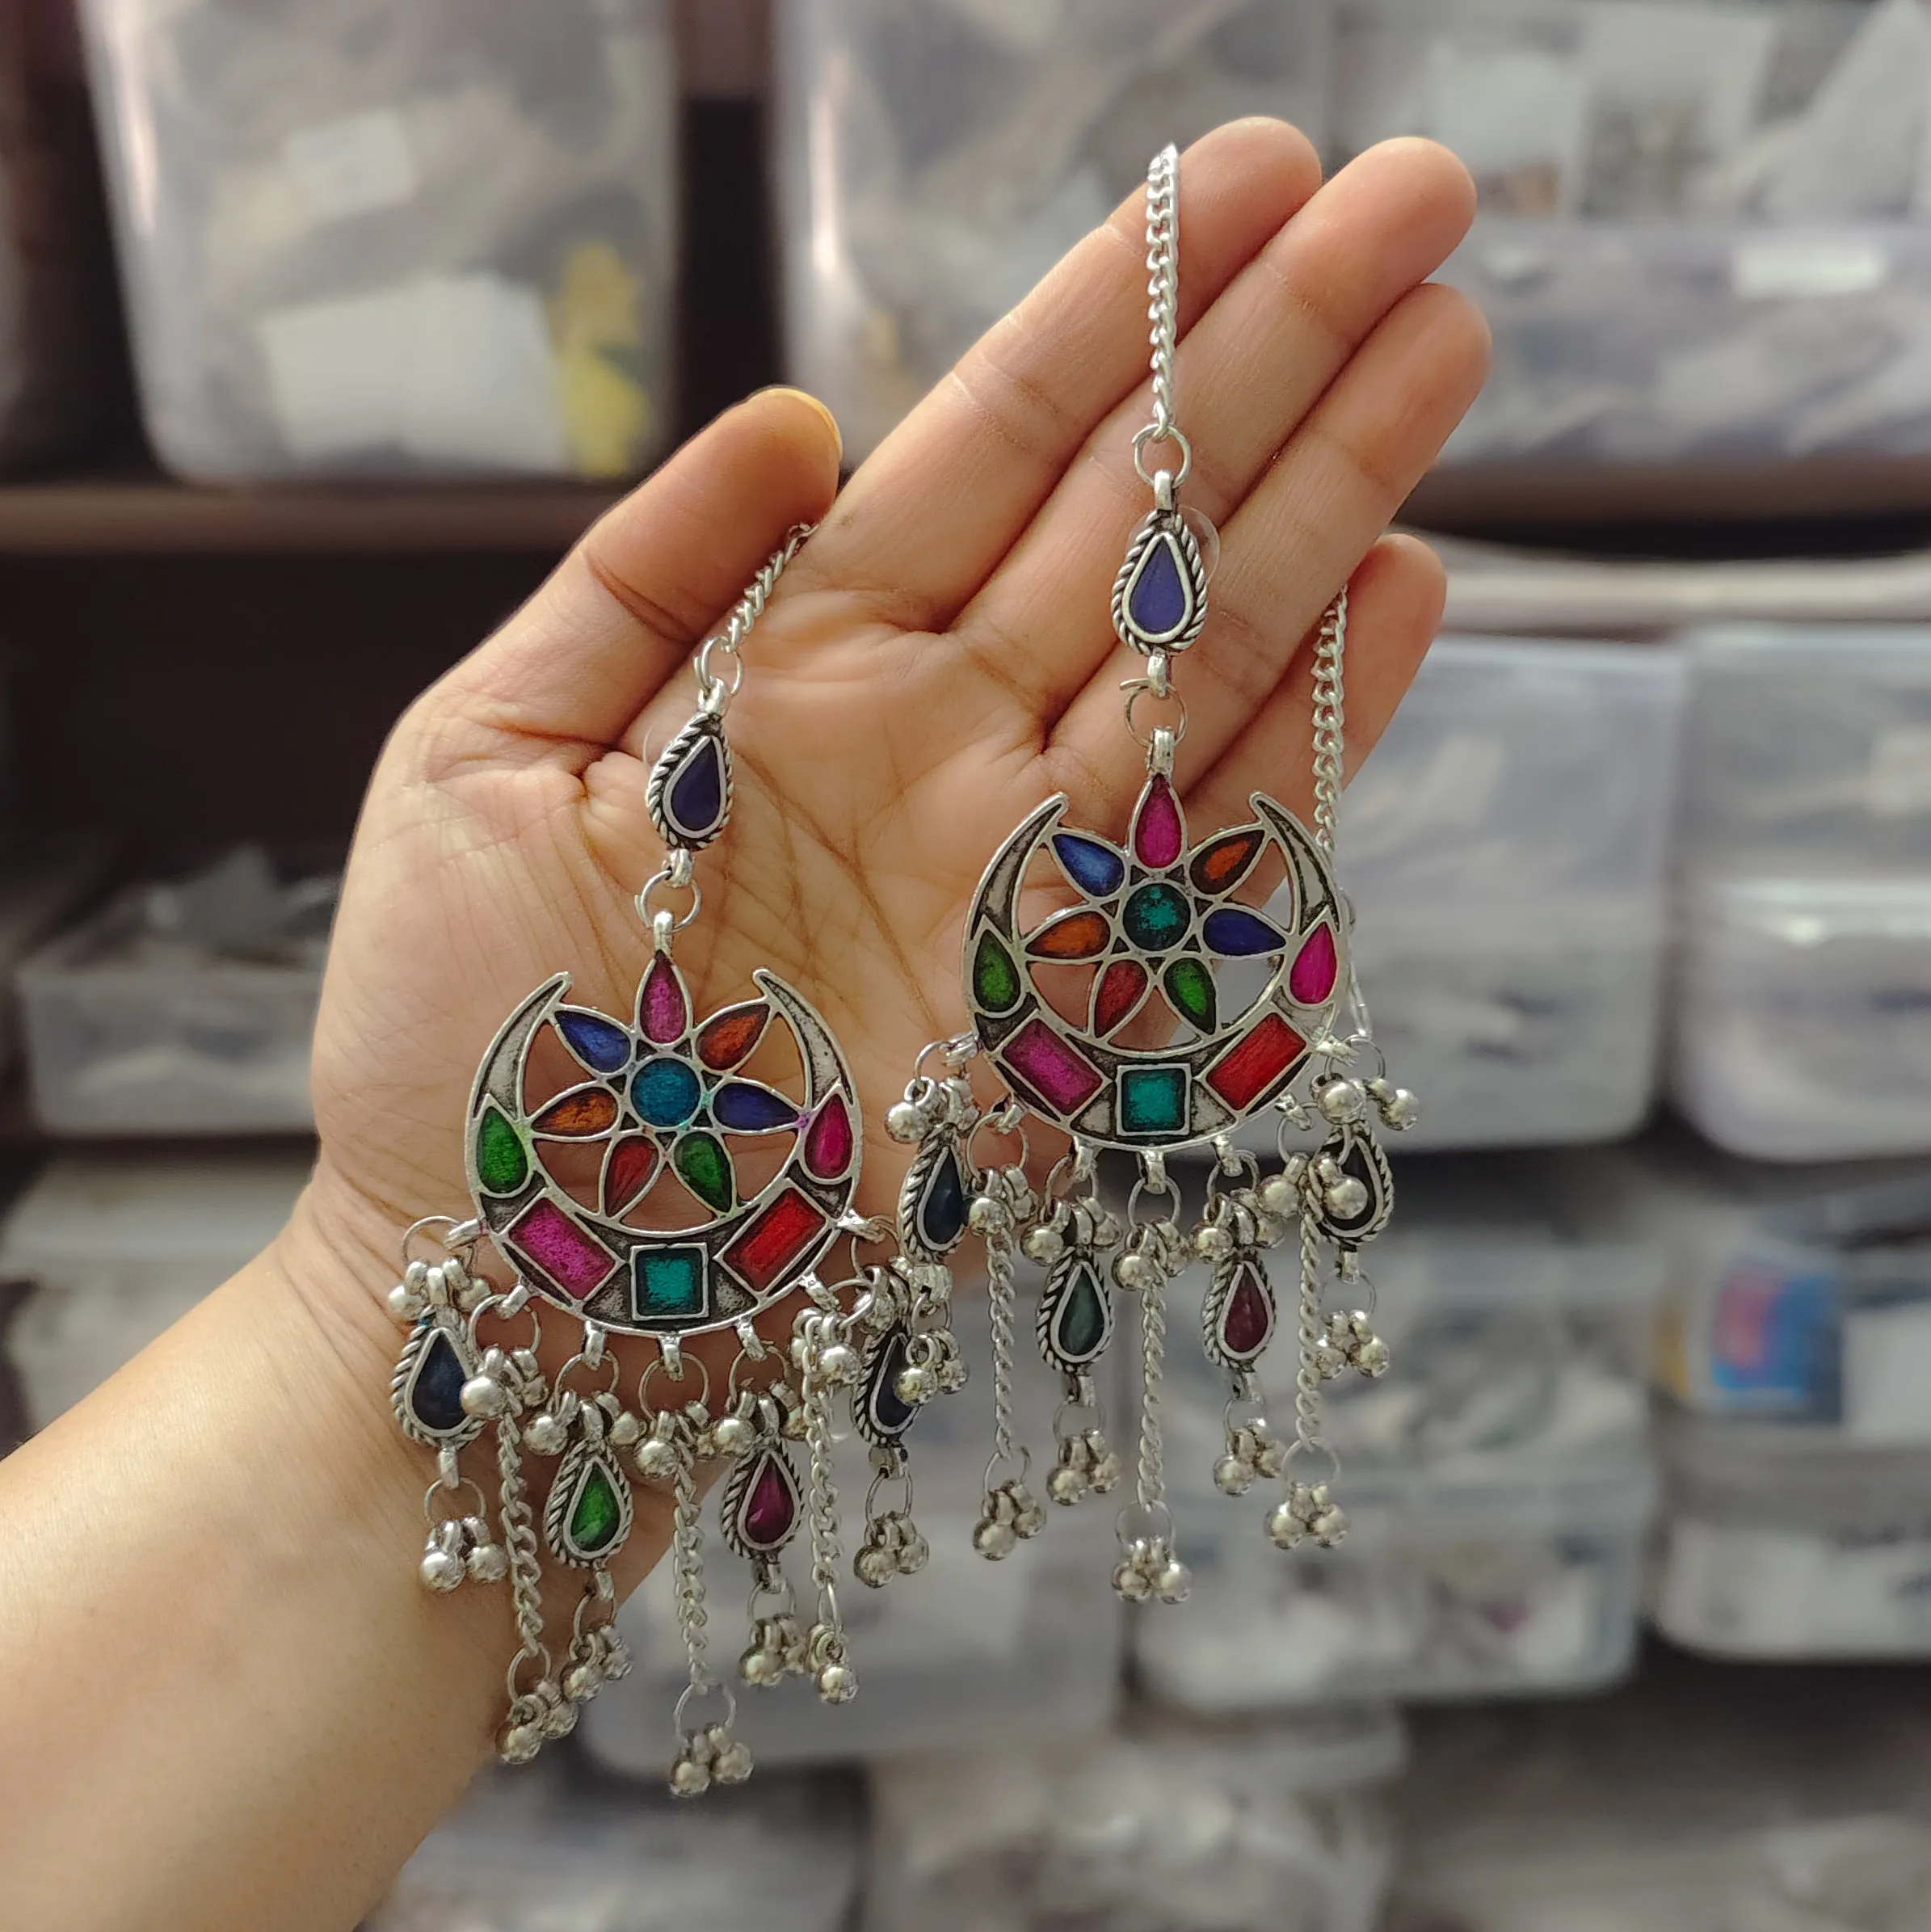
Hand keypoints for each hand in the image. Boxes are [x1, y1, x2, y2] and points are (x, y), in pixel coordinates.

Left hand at [301, 119, 1486, 1333]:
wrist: (510, 1281)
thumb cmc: (457, 1036)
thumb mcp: (479, 752)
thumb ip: (634, 576)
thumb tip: (796, 417)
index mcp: (794, 667)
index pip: (982, 450)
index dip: (1109, 312)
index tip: (1235, 177)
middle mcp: (934, 747)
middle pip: (1128, 522)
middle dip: (1271, 361)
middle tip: (1417, 200)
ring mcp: (1017, 874)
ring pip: (1200, 653)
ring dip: (1332, 502)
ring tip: (1447, 342)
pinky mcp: (1071, 1009)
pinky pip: (1215, 848)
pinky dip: (1317, 727)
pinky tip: (1410, 588)